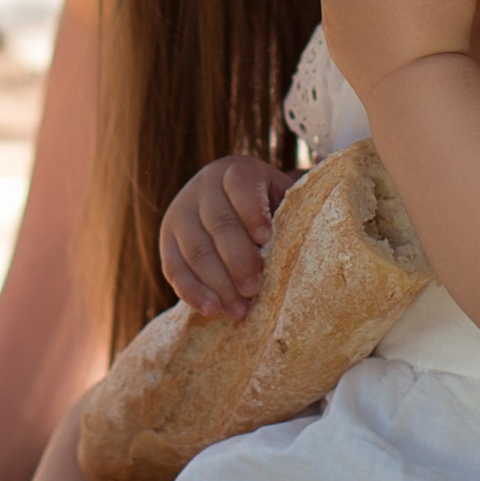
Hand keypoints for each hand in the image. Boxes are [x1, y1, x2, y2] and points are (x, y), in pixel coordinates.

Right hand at [160, 154, 297, 319]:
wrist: (233, 211)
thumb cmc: (270, 211)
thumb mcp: (282, 201)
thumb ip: (292, 216)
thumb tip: (313, 249)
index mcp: (236, 170)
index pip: (241, 185)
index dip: (252, 211)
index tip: (267, 238)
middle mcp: (203, 187)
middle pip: (218, 222)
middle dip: (237, 259)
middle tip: (254, 289)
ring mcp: (180, 213)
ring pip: (195, 249)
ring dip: (218, 283)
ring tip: (239, 310)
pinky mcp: (166, 241)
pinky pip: (174, 269)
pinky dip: (193, 292)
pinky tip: (212, 310)